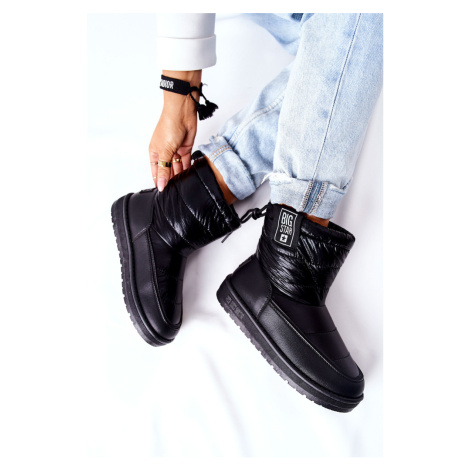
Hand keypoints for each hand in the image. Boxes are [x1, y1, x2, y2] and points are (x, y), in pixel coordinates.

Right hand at [149, 70, 200, 190]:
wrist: (182, 113)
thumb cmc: (168, 126)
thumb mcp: (164, 151)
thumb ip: (163, 169)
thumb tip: (160, 185)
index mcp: (154, 153)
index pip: (156, 172)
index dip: (159, 182)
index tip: (164, 193)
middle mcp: (164, 153)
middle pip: (167, 171)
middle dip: (171, 180)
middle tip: (176, 193)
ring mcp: (175, 151)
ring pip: (177, 168)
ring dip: (180, 176)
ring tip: (183, 187)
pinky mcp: (185, 149)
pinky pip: (186, 162)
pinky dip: (187, 169)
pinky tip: (189, 177)